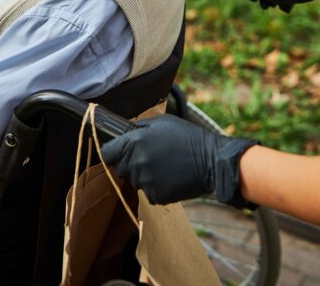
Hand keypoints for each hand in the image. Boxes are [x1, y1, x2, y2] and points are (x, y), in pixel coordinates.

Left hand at [101, 114, 256, 206]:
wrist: (211, 161)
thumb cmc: (188, 137)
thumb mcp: (163, 122)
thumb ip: (140, 127)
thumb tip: (126, 132)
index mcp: (135, 142)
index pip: (108, 153)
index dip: (113, 152)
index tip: (121, 151)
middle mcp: (137, 163)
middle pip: (121, 168)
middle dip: (131, 163)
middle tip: (151, 157)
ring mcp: (146, 181)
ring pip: (136, 181)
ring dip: (145, 175)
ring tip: (165, 166)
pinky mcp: (156, 196)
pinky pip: (149, 192)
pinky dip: (157, 187)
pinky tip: (170, 177)